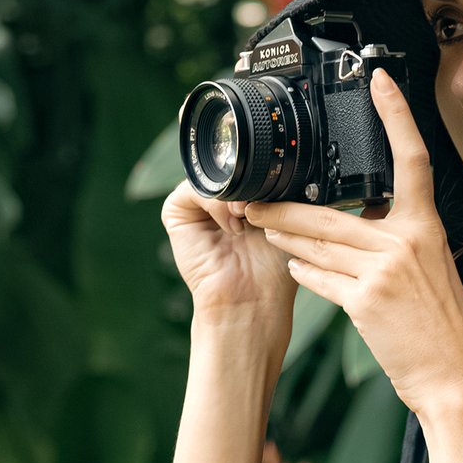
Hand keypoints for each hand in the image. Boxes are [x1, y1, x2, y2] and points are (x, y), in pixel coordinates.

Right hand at [161, 171, 296, 347]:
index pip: (244, 165)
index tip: (277, 183)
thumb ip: (277, 187)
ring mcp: (196, 207)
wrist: (253, 299)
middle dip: (247, 180)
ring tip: (247, 218)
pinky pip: (193, 187)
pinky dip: (214, 202)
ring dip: (233, 193)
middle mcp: (217, 201)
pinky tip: (231, 225)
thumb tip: (272, 162)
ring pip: (212, 176)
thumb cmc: (273, 269)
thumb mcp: (285, 217)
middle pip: (227, 167)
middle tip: (262, 205)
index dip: (260, 167)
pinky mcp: (177, 214)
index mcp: (241, 197)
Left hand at [244, 70, 462, 419]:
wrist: (452, 374)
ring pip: (317, 245)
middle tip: (254, 200)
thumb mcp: (431, 266)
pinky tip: (294, 268)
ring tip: (264, 229)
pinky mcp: (364, 301)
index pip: (410, 159)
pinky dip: (304, 273)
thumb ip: (399, 236)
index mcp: (425, 226)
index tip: (378, 80)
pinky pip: (321, 279)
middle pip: (329, 214)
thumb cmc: (441, 323)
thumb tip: (366, 213)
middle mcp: (404, 241)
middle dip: (285, 210)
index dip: (395, 116)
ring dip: (285, 238)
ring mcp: (382, 270)